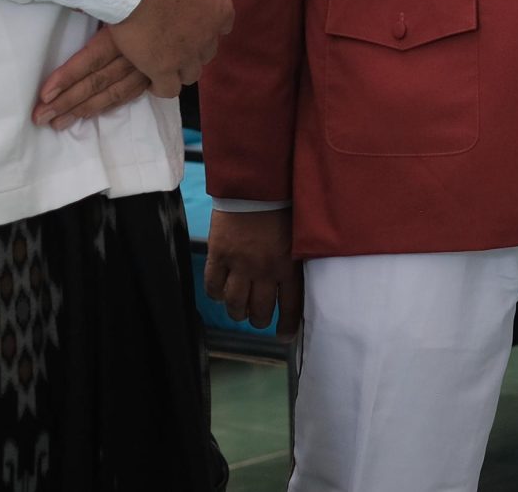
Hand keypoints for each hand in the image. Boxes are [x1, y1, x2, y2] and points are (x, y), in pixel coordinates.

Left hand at [35, 27, 165, 129]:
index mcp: (126, 32)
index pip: (90, 60)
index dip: (66, 78)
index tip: (43, 97)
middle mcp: (139, 52)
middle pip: (100, 83)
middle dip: (69, 103)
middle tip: (42, 120)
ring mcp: (153, 62)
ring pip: (118, 92)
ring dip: (89, 108)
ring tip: (61, 122)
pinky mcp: (164, 65)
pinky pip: (138, 89)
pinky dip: (118, 100)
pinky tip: (101, 107)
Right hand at [113, 0, 257, 91]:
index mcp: (220, 8)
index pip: (224, 24)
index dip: (210, 23)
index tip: (194, 17)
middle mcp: (207, 35)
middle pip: (208, 51)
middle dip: (196, 47)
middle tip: (174, 37)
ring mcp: (185, 54)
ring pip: (192, 73)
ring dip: (182, 67)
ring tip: (164, 57)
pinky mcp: (161, 67)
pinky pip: (169, 89)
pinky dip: (163, 85)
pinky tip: (152, 75)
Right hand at [204, 208, 300, 332]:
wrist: (257, 182)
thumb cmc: (285, 204)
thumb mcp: (302, 234)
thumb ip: (300, 259)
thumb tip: (304, 282)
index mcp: (289, 266)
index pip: (290, 307)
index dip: (286, 327)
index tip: (283, 336)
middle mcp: (264, 270)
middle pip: (260, 311)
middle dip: (260, 319)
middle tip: (260, 317)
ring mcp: (239, 264)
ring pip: (235, 305)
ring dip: (238, 312)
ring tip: (240, 311)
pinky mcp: (218, 255)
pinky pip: (213, 286)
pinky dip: (216, 294)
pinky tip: (221, 293)